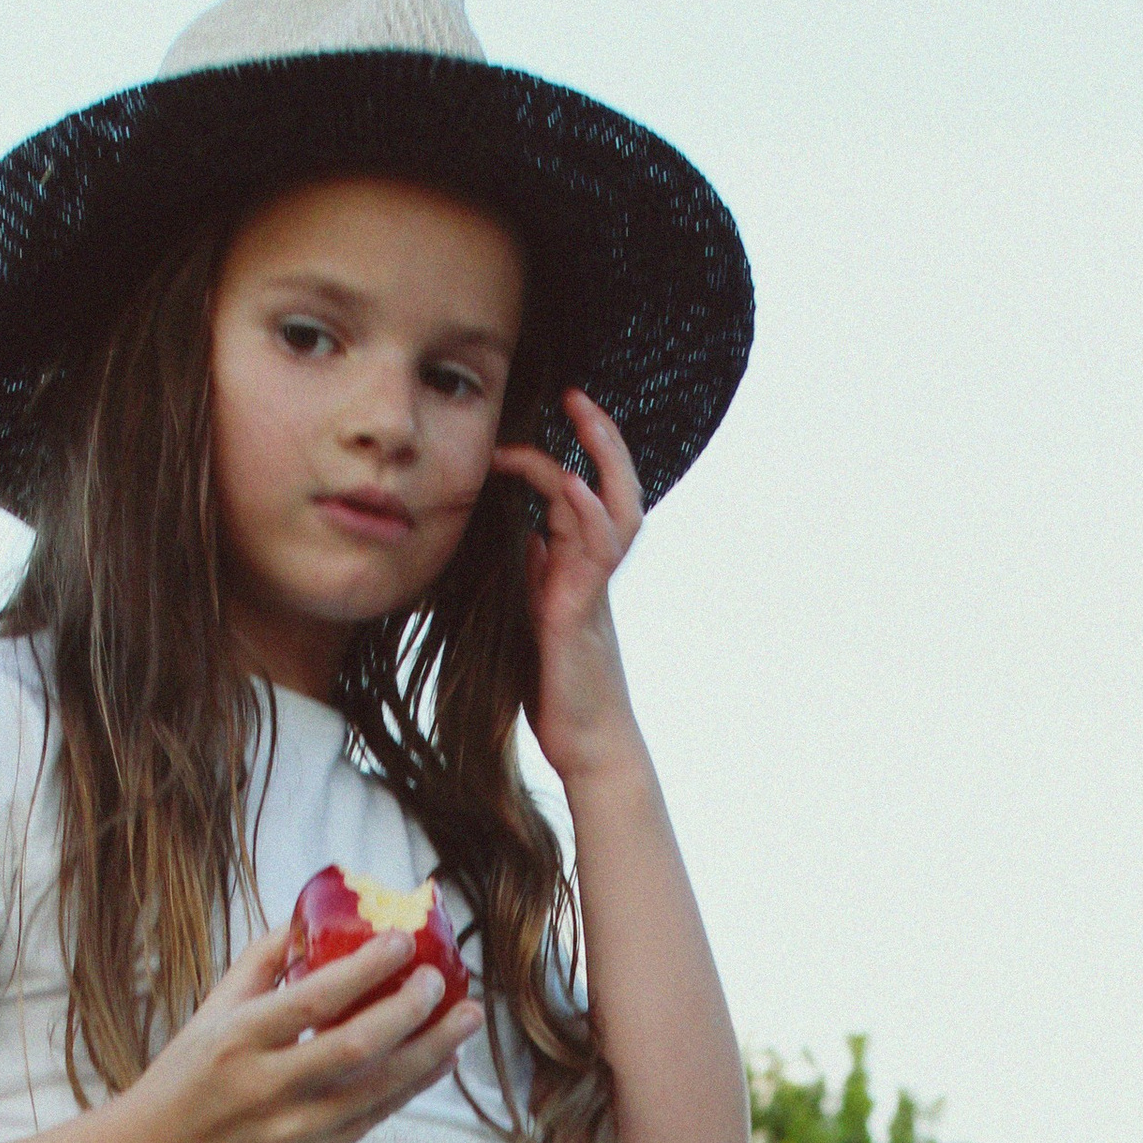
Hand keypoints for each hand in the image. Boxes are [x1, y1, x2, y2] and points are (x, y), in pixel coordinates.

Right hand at [110, 920, 479, 1142]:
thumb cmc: (181, 1080)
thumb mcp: (210, 1013)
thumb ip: (262, 965)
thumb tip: (312, 920)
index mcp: (237, 1041)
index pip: (314, 1000)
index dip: (366, 969)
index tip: (403, 941)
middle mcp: (267, 1088)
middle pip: (357, 1047)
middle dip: (411, 1011)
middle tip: (443, 982)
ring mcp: (293, 1131)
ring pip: (379, 1090)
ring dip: (431, 1052)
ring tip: (466, 1020)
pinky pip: (373, 1118)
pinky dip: (411, 1086)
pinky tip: (439, 1060)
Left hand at [491, 387, 645, 789]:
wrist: (587, 747)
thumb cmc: (558, 693)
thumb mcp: (533, 622)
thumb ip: (535, 579)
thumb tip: (526, 538)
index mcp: (580, 573)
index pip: (587, 498)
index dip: (575, 456)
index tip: (544, 424)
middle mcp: (594, 573)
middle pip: (617, 489)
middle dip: (603, 439)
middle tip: (578, 395)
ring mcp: (593, 591)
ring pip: (613, 509)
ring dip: (597, 458)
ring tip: (579, 414)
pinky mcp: (581, 614)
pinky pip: (595, 552)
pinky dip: (583, 513)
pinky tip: (567, 483)